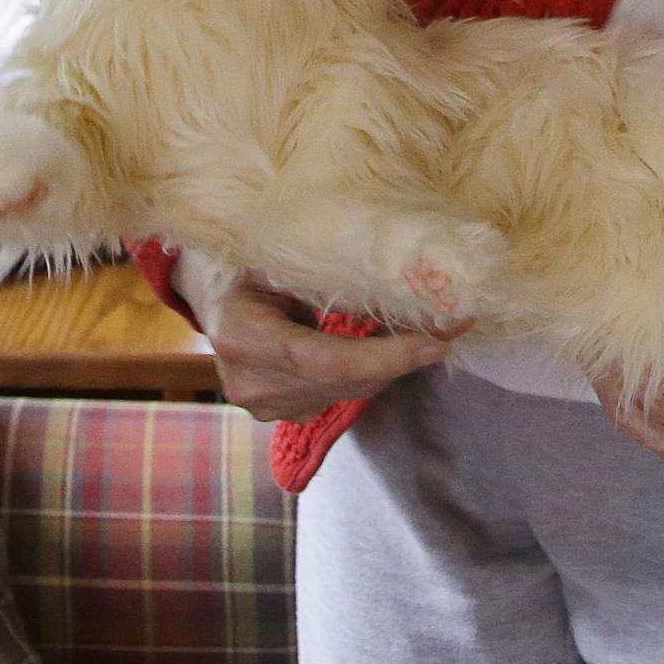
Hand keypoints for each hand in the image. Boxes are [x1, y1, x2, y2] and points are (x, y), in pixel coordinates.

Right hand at [188, 263, 465, 422]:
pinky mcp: (277, 412)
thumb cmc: (245, 257)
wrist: (211, 289)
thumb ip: (322, 267)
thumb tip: (401, 265)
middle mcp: (249, 381)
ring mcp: (261, 403)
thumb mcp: (275, 251)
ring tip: (427, 330)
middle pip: (343, 380)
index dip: (383, 356)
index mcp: (241, 335)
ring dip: (390, 365)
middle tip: (452, 326)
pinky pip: (338, 395)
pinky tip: (388, 346)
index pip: (322, 360)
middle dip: (401, 357)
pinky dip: (369, 372)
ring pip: (347, 391)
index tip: (435, 343)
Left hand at [592, 291, 663, 562]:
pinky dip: (655, 407)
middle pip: (635, 414)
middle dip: (612, 365)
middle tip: (601, 311)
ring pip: (643, 431)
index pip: (663, 396)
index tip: (615, 306)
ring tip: (620, 335)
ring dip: (628, 386)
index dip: (630, 354)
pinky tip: (660, 373)